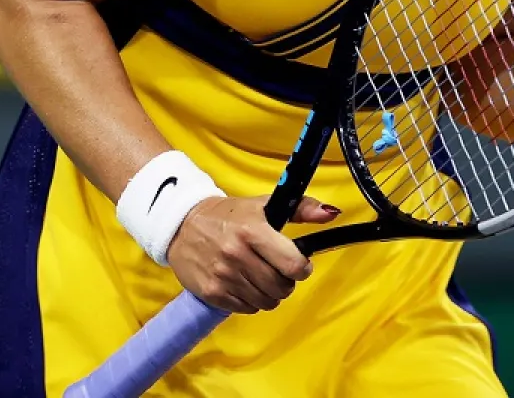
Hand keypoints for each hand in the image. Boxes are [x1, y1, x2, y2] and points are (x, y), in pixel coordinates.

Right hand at [166, 195, 339, 313]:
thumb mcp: (265, 205)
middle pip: (281, 287)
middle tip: (279, 272)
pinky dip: (252, 301)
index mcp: (253, 230)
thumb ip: (301, 208)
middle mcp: (237, 254)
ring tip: (263, 278)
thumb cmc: (230, 215)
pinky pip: (246, 308)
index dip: (302, 269)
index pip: (293, 264)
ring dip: (271, 294)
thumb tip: (331, 214)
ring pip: (266, 301)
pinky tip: (246, 285)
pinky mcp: (211, 292)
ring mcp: (223, 275)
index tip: (298, 265)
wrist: (182, 224)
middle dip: (286, 282)